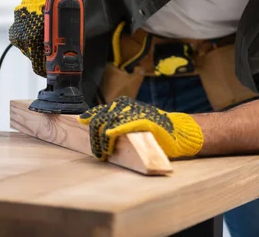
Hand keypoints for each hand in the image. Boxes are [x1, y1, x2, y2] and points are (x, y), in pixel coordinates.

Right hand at [9, 0, 62, 76]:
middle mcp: (24, 40)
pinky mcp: (14, 32)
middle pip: (35, 58)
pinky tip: (37, 30)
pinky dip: (32, 38)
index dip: (46, 70)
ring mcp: (18, 36)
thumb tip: (68, 54)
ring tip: (45, 35)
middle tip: (53, 52)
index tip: (52, 72)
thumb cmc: (50, 6)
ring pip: (30, 49)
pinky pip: (25, 41)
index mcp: (34, 40)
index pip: (39, 65)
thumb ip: (60, 41)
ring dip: (38, 46)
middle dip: (44, 56)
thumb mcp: (59, 25)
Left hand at [78, 96, 203, 159]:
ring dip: (103, 141)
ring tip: (104, 154)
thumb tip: (94, 131)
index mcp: (121, 105)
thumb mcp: (129, 123)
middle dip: (95, 138)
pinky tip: (110, 136)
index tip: (81, 124)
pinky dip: (116, 129)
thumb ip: (114, 123)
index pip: (98, 111)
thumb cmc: (153, 131)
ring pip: (109, 123)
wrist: (177, 133)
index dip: (88, 118)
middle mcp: (125, 106)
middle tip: (98, 154)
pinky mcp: (145, 121)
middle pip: (100, 120)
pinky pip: (126, 124)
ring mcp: (135, 113)